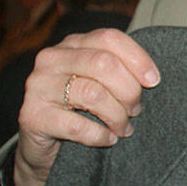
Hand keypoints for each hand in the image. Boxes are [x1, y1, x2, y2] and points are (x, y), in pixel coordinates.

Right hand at [13, 28, 159, 185]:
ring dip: (117, 115)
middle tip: (136, 110)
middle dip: (129, 90)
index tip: (154, 81)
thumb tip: (151, 77)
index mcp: (72, 44)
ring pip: (93, 93)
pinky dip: (100, 135)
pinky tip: (108, 139)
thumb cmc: (81, 111)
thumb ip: (119, 71)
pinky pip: (77, 125)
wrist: (44, 147)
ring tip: (123, 128)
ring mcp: (38, 86)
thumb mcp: (101, 84)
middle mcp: (51, 59)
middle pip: (104, 63)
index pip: (110, 37)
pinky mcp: (32, 116)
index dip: (137, 58)